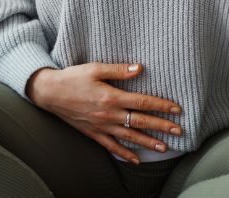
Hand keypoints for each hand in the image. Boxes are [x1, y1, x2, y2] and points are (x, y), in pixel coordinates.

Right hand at [26, 63, 181, 164]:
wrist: (50, 93)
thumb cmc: (73, 77)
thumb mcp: (95, 68)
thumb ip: (118, 70)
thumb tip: (139, 68)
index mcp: (111, 97)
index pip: (142, 103)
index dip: (161, 106)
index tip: (177, 110)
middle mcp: (109, 114)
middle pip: (140, 121)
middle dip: (161, 127)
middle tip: (179, 131)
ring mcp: (101, 126)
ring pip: (129, 137)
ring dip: (148, 143)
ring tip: (164, 148)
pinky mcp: (93, 133)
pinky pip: (111, 146)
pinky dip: (124, 153)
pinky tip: (136, 159)